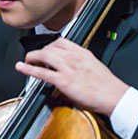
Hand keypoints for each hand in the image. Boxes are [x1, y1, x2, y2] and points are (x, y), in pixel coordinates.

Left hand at [15, 38, 130, 115]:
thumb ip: (83, 64)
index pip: (61, 42)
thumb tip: (73, 68)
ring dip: (32, 58)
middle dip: (39, 52)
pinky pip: (42, 72)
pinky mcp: (63, 81)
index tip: (46, 50)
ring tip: (27, 62)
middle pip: (49, 47)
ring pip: (43, 56)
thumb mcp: (96, 67)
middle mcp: (74, 57)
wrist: (114, 96)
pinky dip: (29, 69)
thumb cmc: (108, 86)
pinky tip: (22, 68)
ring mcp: (68, 68)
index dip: (50, 46)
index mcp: (83, 53)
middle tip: (35, 58)